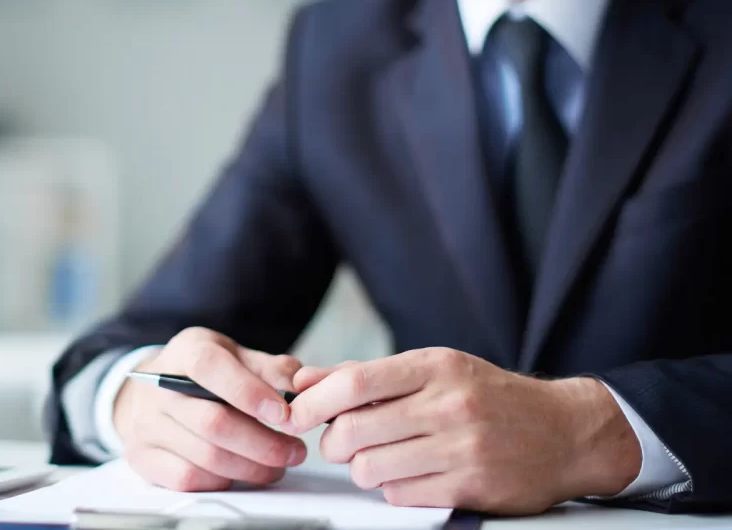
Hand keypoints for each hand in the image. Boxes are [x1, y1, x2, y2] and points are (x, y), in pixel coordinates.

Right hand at [114, 327, 307, 491]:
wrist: (149, 391)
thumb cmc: (200, 373)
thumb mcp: (233, 354)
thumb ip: (267, 367)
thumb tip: (300, 386)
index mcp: (185, 353)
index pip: (210, 368)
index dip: (250, 392)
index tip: (285, 414)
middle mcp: (159, 389)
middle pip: (214, 423)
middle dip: (264, 443)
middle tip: (295, 451)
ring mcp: (148, 425)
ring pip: (206, 457)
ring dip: (252, 468)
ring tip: (278, 465)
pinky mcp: (144, 457)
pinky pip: (188, 479)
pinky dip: (223, 481)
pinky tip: (241, 472)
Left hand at [283, 348, 641, 514]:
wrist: (565, 432)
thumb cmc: (489, 396)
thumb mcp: (434, 369)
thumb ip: (367, 374)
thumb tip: (306, 378)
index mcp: (435, 367)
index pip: (355, 383)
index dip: (315, 402)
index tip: (299, 413)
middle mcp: (449, 404)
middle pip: (355, 430)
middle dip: (334, 442)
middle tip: (342, 442)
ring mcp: (461, 449)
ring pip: (371, 469)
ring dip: (362, 468)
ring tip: (377, 457)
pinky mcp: (470, 488)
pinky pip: (400, 496)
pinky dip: (392, 489)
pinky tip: (408, 475)